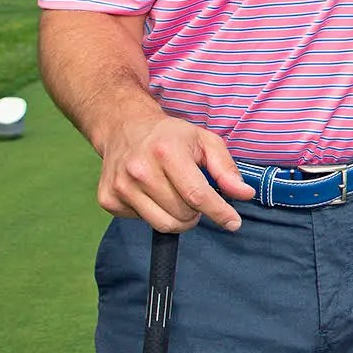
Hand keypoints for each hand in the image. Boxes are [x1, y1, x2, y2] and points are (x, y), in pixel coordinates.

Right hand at [97, 110, 253, 232]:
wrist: (124, 128)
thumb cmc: (171, 136)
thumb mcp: (205, 141)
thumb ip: (226, 168)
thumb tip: (245, 194)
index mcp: (166, 152)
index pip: (197, 194)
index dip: (219, 212)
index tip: (234, 223)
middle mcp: (139, 169)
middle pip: (182, 213)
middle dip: (198, 212)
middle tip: (196, 197)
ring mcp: (120, 186)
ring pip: (164, 224)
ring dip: (180, 219)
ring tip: (179, 199)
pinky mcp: (108, 199)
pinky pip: (143, 222)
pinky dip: (156, 214)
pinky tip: (153, 194)